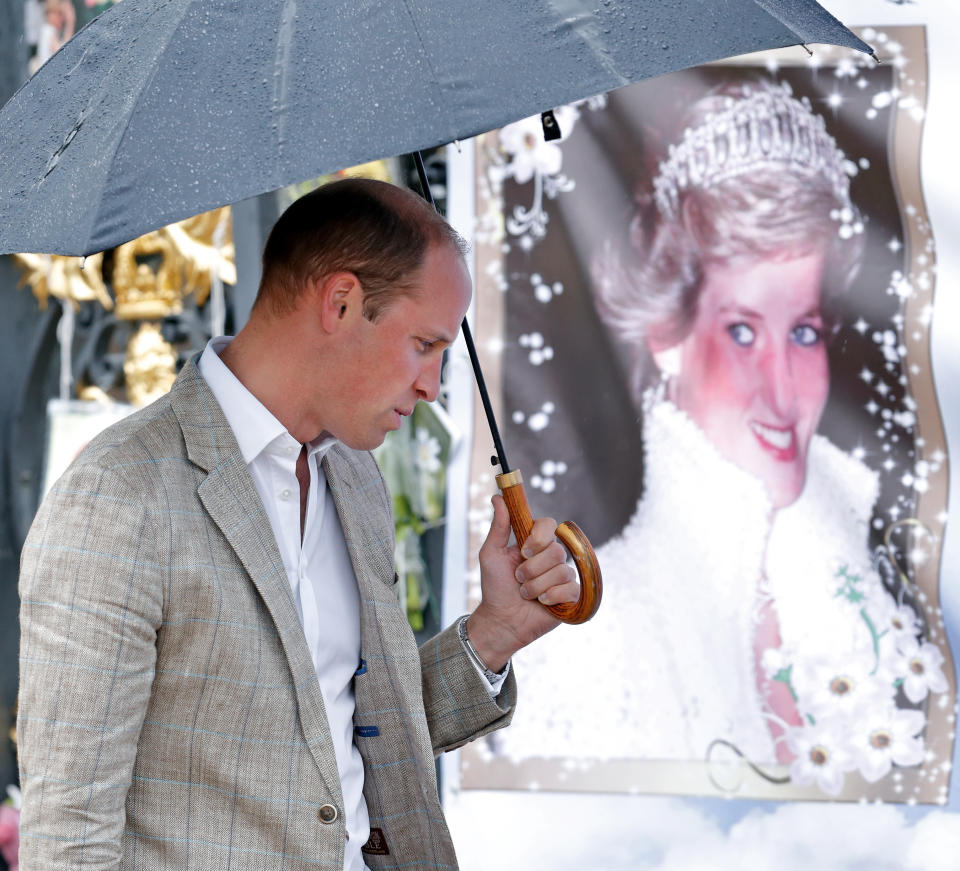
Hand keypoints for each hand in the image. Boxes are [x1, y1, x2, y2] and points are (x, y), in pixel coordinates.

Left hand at [466, 494, 578, 671]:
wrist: (501, 620)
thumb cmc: (495, 587)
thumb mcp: (491, 554)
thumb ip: (499, 526)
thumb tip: (497, 497)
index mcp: (534, 543)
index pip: (549, 524)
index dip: (539, 537)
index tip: (523, 550)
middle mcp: (551, 557)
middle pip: (556, 550)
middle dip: (532, 569)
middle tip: (518, 578)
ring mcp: (562, 576)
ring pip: (561, 571)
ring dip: (537, 586)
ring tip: (526, 594)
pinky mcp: (571, 596)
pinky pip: (570, 589)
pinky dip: (550, 598)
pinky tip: (541, 604)